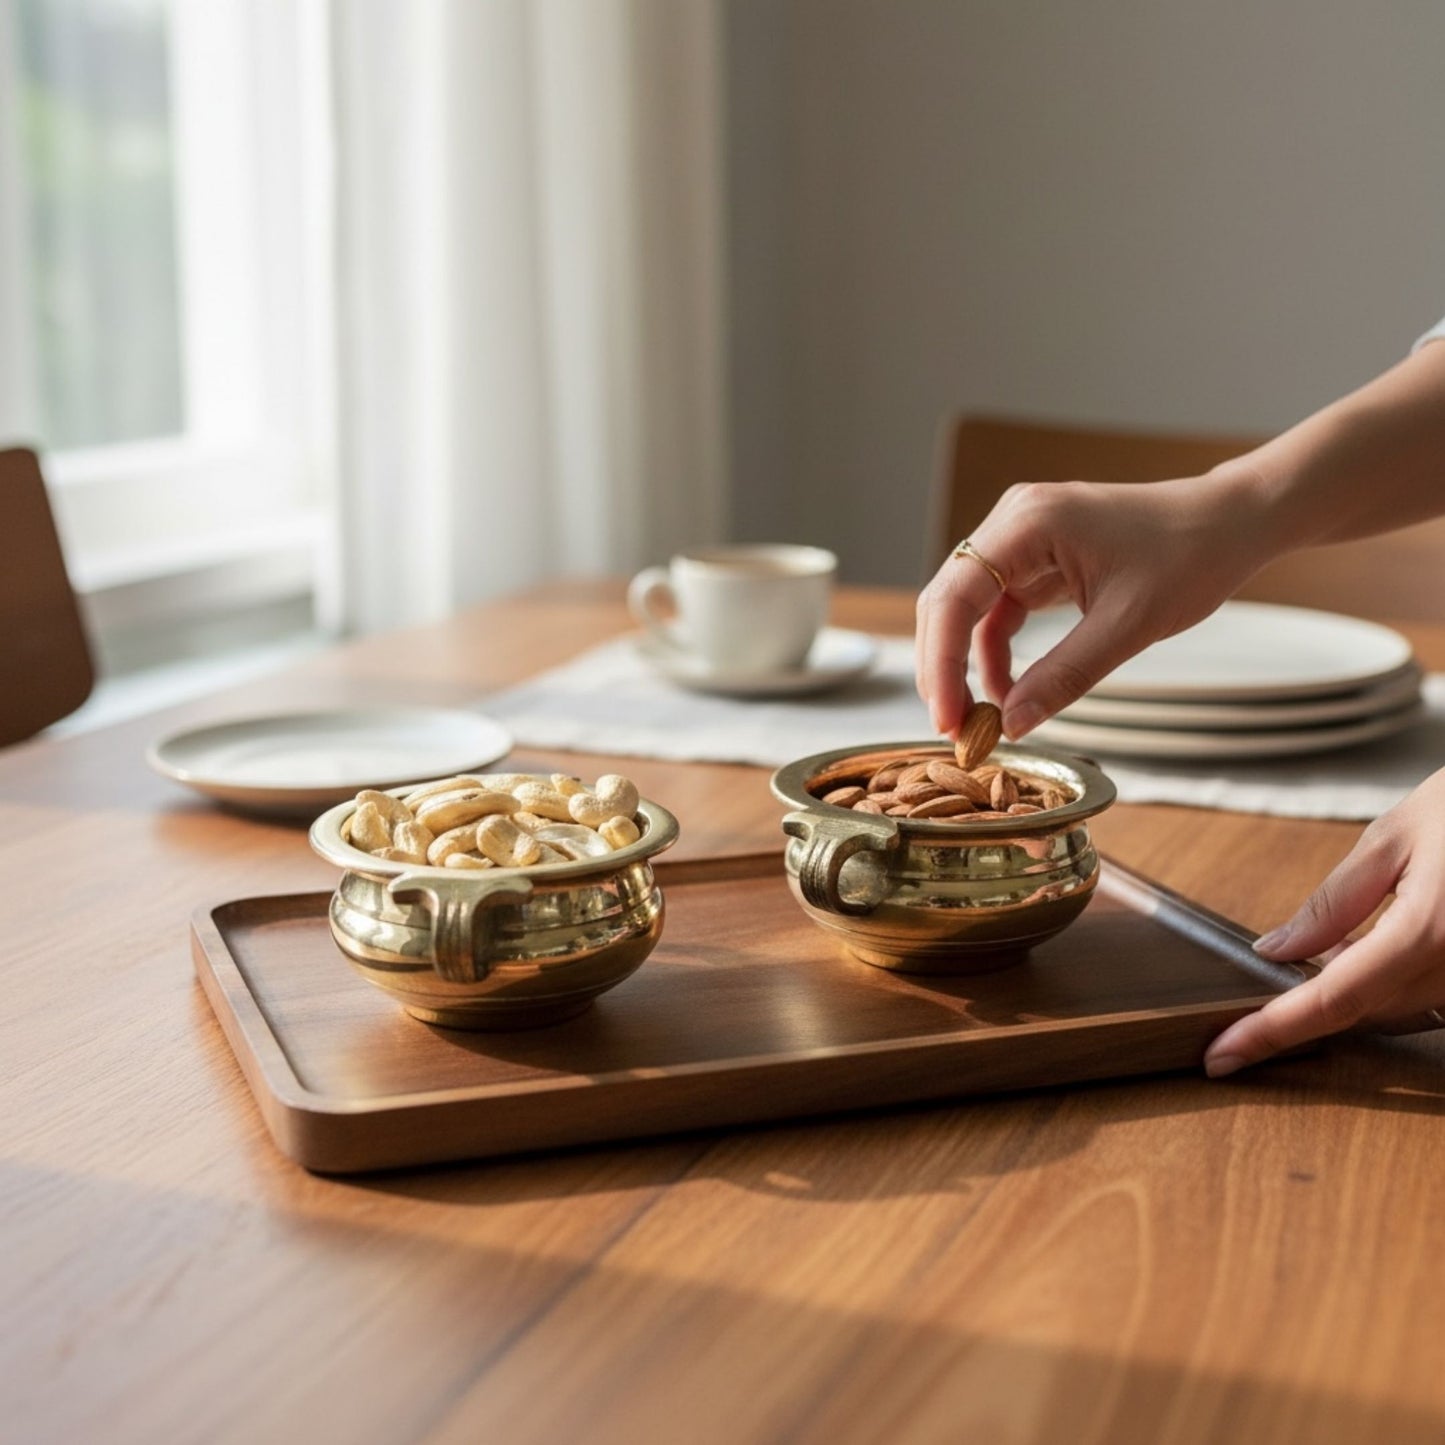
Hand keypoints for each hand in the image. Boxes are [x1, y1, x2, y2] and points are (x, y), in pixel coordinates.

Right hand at [915, 471, 1271, 738]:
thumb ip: (1065, 675)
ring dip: (965, 664)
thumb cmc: (1191, 556)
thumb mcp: (1129, 624)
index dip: (942, 662)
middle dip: (945, 667)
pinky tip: (1009, 692)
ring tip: (980, 718)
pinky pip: (996, 611)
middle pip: (948, 601)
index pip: (956, 597)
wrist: (1230, 523)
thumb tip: (1012, 725)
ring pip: (966, 609)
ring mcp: (1021, 539)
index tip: (948, 718)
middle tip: (954, 727)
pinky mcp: (1035, 559)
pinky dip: (995, 653)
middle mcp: (1014, 522)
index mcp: (1029, 523)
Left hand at [1205, 769, 1444, 1075]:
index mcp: (1429, 931)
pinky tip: (1363, 950)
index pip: (1332, 998)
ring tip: (1315, 954)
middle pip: (1365, 1010)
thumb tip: (1278, 949)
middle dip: (1307, 1003)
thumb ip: (1334, 902)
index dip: (1272, 1030)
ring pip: (1399, 1008)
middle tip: (1252, 998)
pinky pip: (1430, 995)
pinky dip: (1391, 980)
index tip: (1223, 1054)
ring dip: (1354, 987)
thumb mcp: (1395, 838)